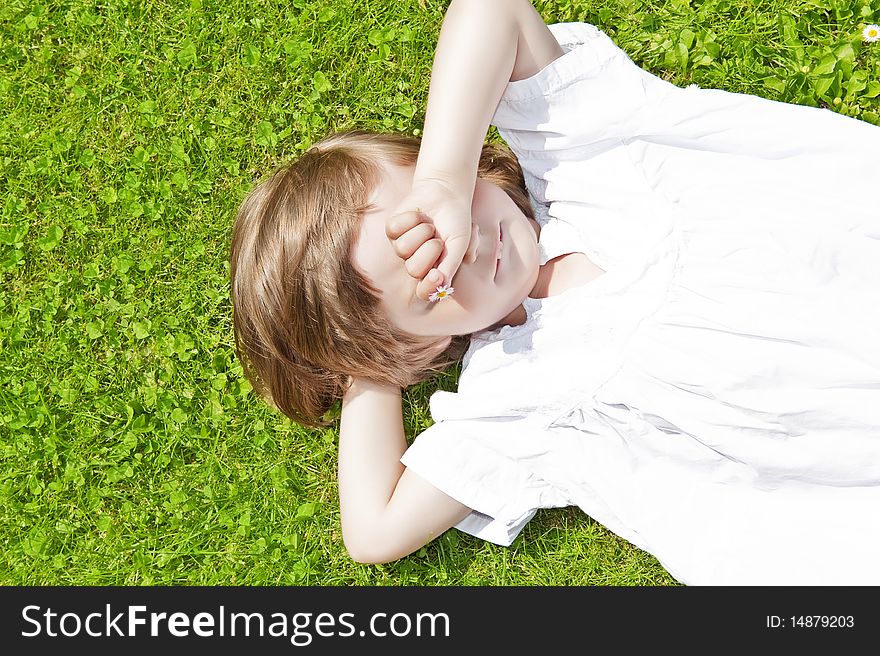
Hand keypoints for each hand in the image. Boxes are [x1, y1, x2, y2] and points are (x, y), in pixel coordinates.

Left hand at [385, 178, 472, 301]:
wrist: (446, 195)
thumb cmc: (455, 223)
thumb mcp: (458, 246)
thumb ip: (450, 267)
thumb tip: (440, 286)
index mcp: (433, 271)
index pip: (424, 292)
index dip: (428, 287)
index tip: (437, 275)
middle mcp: (415, 262)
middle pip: (413, 269)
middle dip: (430, 250)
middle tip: (439, 239)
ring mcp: (401, 246)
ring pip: (402, 249)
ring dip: (422, 231)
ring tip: (430, 225)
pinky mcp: (392, 229)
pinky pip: (395, 229)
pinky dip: (411, 218)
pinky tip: (419, 214)